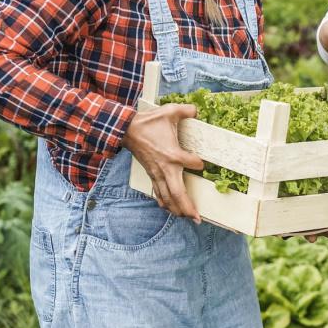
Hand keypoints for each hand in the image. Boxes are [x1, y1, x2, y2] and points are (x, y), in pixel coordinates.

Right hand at [123, 104, 204, 222]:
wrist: (126, 129)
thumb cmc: (149, 122)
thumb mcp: (169, 111)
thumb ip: (186, 110)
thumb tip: (197, 109)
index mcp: (172, 153)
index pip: (192, 163)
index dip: (198, 163)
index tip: (202, 163)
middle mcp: (165, 167)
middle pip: (177, 192)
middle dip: (187, 207)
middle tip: (197, 218)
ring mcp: (157, 173)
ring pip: (167, 196)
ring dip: (177, 209)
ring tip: (188, 218)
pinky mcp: (151, 174)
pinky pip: (158, 192)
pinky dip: (164, 202)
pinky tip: (169, 210)